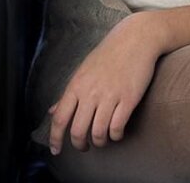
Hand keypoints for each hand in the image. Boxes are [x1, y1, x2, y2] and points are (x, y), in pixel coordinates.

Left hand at [48, 13, 161, 154]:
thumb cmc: (109, 54)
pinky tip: (117, 133)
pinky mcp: (129, 98)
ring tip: (102, 140)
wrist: (137, 38)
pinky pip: (117, 126)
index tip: (56, 151)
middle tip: (85, 147)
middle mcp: (91, 92)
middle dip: (80, 145)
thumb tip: (52, 111)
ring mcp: (110, 96)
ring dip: (100, 142)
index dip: (55, 139)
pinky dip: (116, 135)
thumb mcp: (83, 71)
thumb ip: (68, 94)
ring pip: (98, 132)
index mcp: (76, 85)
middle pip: (78, 131)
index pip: (60, 119)